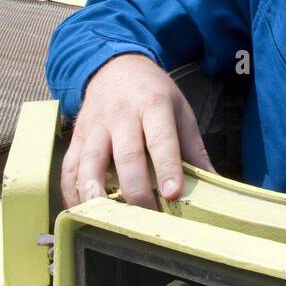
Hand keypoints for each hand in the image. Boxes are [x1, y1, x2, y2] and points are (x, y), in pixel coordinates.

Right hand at [60, 53, 216, 209]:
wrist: (116, 67)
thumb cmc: (154, 95)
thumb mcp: (180, 112)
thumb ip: (195, 151)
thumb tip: (216, 187)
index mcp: (153, 106)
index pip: (161, 139)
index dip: (166, 167)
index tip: (172, 194)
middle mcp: (122, 115)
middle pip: (126, 156)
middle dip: (136, 189)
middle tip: (148, 216)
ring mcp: (96, 126)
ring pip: (90, 162)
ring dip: (96, 192)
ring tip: (105, 218)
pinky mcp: (78, 137)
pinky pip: (69, 166)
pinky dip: (72, 191)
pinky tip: (82, 211)